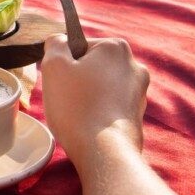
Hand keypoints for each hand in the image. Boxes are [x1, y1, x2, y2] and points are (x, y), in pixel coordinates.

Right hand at [41, 35, 148, 172]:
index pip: (78, 46)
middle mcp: (134, 65)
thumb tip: (61, 42)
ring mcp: (140, 92)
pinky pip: (109, 104)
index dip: (65, 63)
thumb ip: (55, 43)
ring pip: (100, 85)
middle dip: (77, 79)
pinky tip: (89, 124)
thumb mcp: (54, 65)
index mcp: (115, 47)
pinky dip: (98, 111)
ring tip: (78, 113)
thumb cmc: (76, 105)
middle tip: (66, 97)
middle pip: (91, 65)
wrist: (104, 151)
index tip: (62, 81)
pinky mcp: (138, 115)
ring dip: (87, 95)